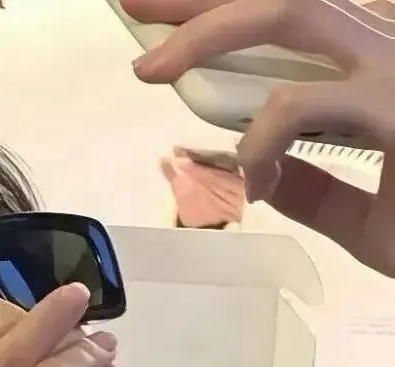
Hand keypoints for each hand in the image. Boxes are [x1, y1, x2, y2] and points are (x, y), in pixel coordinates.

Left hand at [123, 0, 394, 274]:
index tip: (163, 21)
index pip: (297, 20)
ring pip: (295, 10)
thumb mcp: (369, 212)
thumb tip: (255, 174)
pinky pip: (302, 105)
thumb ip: (316, 189)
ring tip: (150, 69)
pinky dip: (257, 141)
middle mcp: (392, 48)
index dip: (224, 12)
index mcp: (382, 68)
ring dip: (212, 32)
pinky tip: (249, 176)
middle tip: (132, 5)